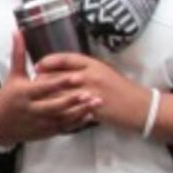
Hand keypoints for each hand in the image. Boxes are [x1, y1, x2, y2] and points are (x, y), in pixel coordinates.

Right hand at [0, 33, 98, 145]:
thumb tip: (18, 32)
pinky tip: (90, 115)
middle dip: (73, 99)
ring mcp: (39, 123)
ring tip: (96, 103)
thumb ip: (18, 54)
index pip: (44, 87)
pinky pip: (63, 128)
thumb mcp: (12, 76)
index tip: (76, 77)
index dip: (60, 83)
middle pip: (55, 105)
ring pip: (62, 118)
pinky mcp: (44, 133)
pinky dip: (77, 123)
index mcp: (23, 93)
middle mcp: (31, 110)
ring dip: (80, 111)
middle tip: (91, 92)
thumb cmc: (6, 98)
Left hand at [33, 51, 152, 132]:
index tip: (37, 66)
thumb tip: (63, 69)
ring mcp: (91, 92)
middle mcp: (90, 75)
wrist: (139, 106)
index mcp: (93, 64)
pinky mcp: (91, 108)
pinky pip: (69, 109)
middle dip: (42, 81)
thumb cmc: (120, 89)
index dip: (48, 61)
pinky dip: (59, 112)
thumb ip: (85, 69)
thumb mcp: (104, 72)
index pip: (65, 58)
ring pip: (60, 94)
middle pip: (58, 76)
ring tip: (37, 101)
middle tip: (32, 86)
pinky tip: (50, 114)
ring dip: (47, 98)